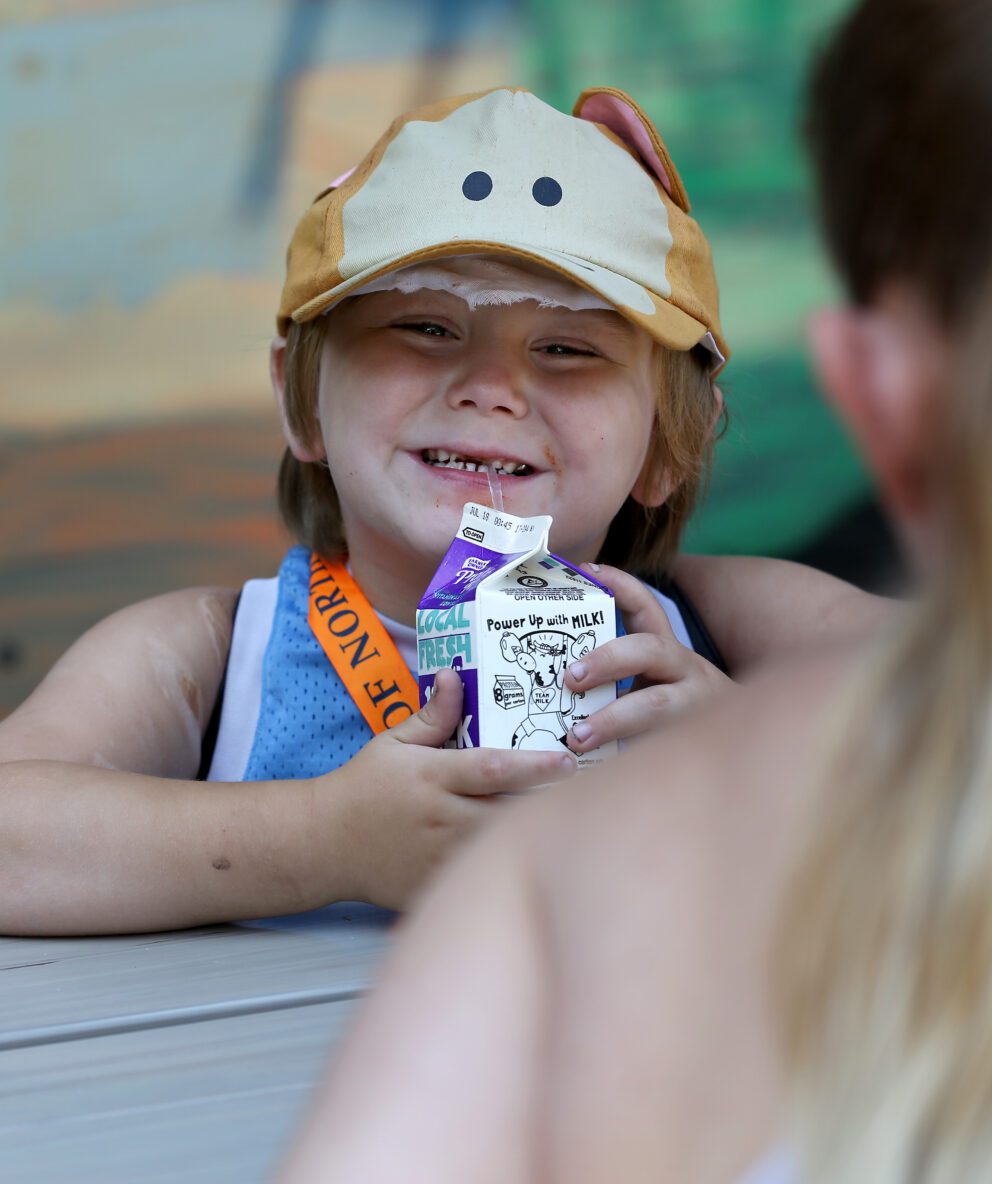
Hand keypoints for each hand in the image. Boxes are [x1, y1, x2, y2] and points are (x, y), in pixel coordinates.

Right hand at [324, 669, 575, 909]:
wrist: (323, 844)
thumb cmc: (364, 787)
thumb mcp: (393, 744)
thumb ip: (431, 716)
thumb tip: (454, 676)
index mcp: (432, 776)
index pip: (492, 768)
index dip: (534, 765)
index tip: (568, 760)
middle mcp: (441, 817)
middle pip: (508, 810)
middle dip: (547, 803)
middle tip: (589, 793)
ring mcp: (440, 856)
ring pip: (500, 847)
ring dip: (532, 835)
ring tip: (571, 823)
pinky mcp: (436, 885)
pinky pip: (480, 877)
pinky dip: (506, 866)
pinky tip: (532, 858)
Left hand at [563, 564, 735, 753]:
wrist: (746, 750)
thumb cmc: (675, 717)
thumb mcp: (650, 685)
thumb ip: (615, 676)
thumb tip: (556, 674)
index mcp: (668, 651)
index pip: (646, 608)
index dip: (620, 585)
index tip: (590, 572)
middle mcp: (687, 671)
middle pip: (649, 650)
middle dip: (606, 660)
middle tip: (570, 678)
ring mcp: (697, 707)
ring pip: (656, 705)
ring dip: (613, 719)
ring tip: (577, 737)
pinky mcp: (699, 743)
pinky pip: (661, 747)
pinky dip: (628, 756)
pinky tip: (599, 769)